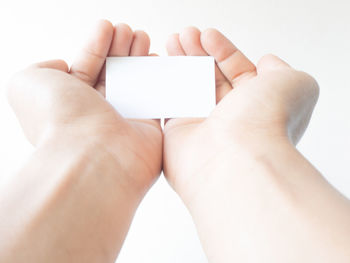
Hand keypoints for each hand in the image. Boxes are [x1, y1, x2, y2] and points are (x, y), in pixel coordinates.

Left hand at [7, 20, 161, 192]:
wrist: (94, 156)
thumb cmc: (60, 120)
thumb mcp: (26, 84)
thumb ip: (42, 69)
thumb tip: (66, 66)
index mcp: (70, 101)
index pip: (86, 65)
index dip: (96, 43)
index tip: (106, 27)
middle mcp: (97, 111)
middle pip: (112, 71)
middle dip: (120, 47)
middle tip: (128, 31)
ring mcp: (123, 119)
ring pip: (133, 81)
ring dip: (137, 56)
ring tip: (141, 37)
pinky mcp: (148, 128)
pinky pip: (154, 98)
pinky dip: (156, 79)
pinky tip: (155, 60)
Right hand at [163, 27, 318, 198]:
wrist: (235, 161)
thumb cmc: (266, 123)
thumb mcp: (295, 84)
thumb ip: (282, 70)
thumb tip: (267, 63)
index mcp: (257, 105)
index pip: (237, 70)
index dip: (223, 50)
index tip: (208, 35)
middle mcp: (231, 117)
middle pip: (211, 76)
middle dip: (198, 52)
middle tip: (185, 36)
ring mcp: (204, 125)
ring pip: (190, 87)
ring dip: (182, 62)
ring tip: (173, 41)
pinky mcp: (179, 134)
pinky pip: (171, 104)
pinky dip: (167, 85)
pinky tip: (164, 65)